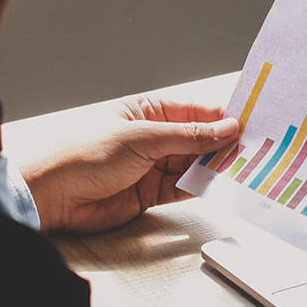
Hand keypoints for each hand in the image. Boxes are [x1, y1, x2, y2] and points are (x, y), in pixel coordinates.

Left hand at [19, 96, 240, 233]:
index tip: (249, 123)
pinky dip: (201, 187)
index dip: (222, 116)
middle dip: (223, 145)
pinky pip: (183, 188)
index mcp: (147, 111)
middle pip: (198, 139)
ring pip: (194, 165)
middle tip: (253, 150)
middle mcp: (152, 137)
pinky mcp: (150, 194)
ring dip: (215, 168)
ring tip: (242, 169)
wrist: (53, 195)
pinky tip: (218, 186)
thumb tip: (225, 128)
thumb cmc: (84, 155)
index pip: (194, 111)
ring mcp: (152, 166)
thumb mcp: (143, 138)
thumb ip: (188, 136)